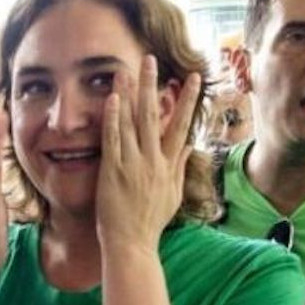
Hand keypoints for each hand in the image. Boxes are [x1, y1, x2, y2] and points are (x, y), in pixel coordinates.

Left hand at [96, 55, 198, 253]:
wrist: (132, 244)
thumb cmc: (151, 221)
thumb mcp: (173, 194)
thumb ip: (179, 166)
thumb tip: (189, 144)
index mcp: (168, 165)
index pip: (181, 125)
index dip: (186, 100)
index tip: (193, 77)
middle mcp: (152, 161)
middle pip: (153, 116)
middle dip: (152, 86)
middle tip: (150, 60)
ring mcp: (132, 165)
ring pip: (131, 123)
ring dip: (129, 95)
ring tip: (127, 71)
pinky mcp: (113, 171)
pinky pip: (113, 140)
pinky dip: (113, 119)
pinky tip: (112, 99)